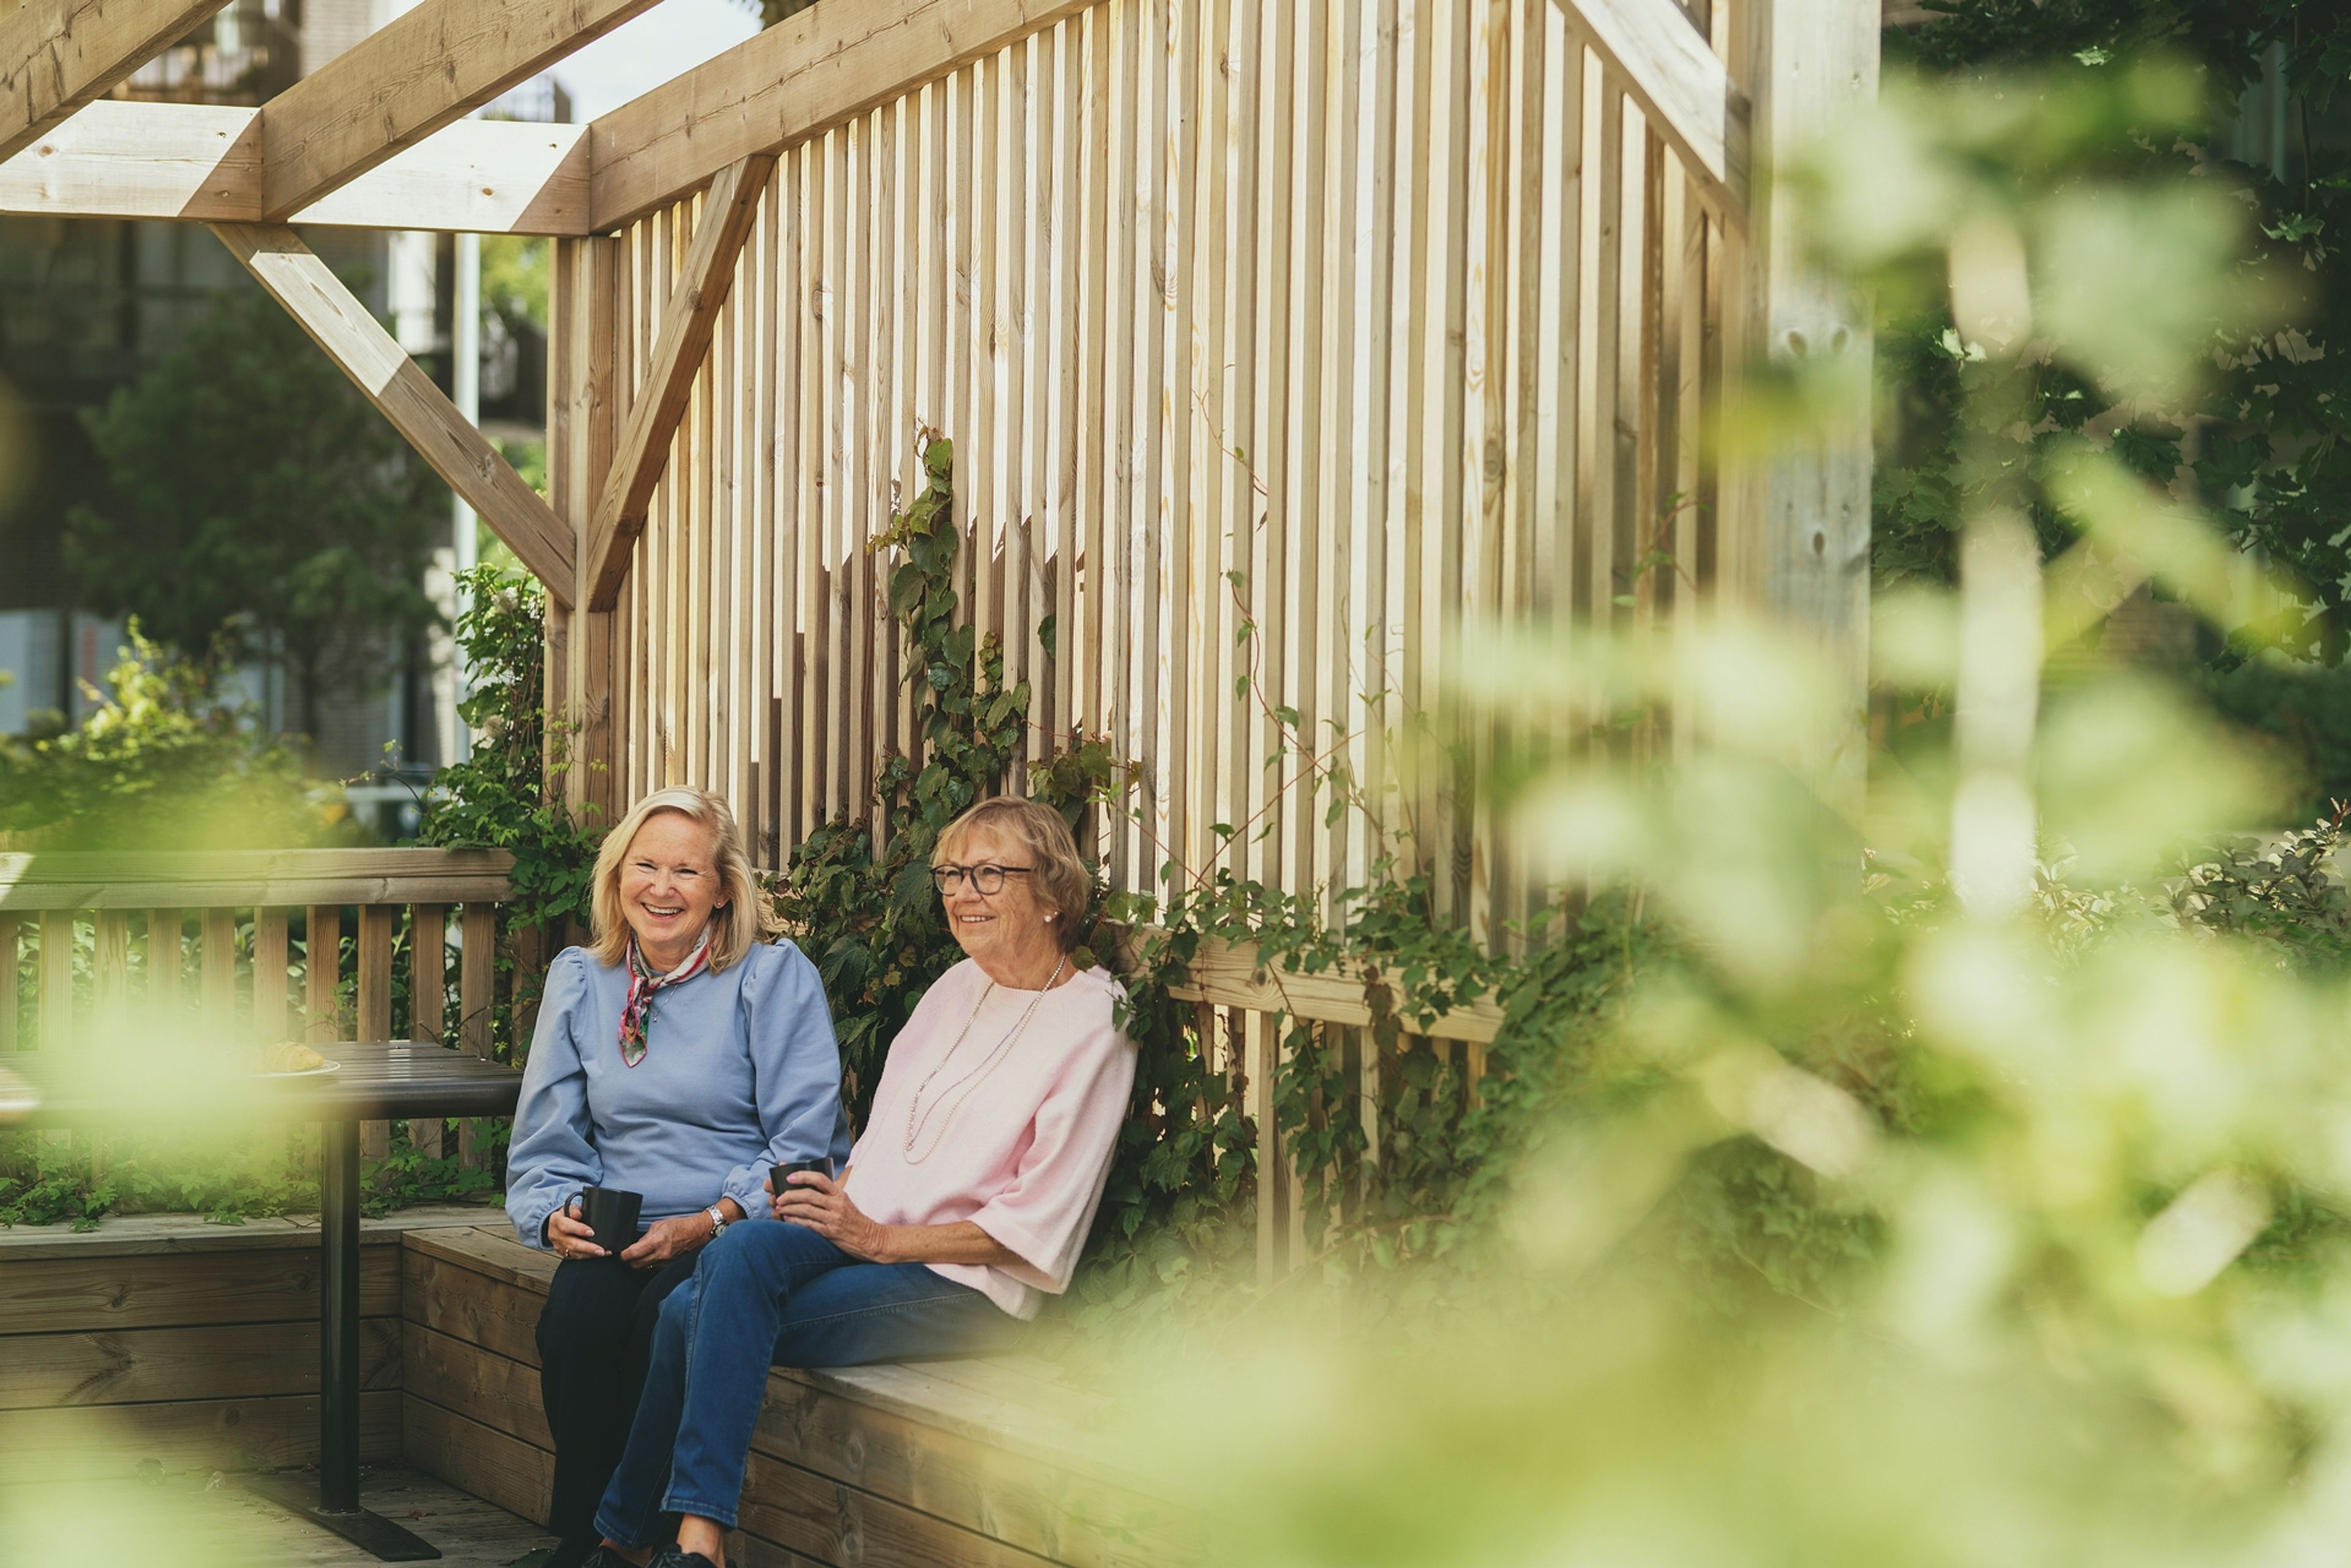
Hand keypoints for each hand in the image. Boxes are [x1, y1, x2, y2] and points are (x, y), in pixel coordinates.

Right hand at [546, 1199, 606, 1260]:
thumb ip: (574, 1210)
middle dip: (587, 1248)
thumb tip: (577, 1214)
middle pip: (571, 1244)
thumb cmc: (565, 1215)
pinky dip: (588, 1256)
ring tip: (602, 1252)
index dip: (579, 1230)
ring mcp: (559, 1246)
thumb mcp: (569, 1207)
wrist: (556, 1225)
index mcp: (556, 1221)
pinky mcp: (564, 1253)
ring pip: (574, 1253)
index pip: (566, 1226)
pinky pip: (576, 1257)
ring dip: (590, 1254)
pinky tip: (597, 1254)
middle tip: (600, 1250)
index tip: (591, 1232)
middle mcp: (556, 1235)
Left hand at [619, 1211, 715, 1269]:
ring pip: (643, 1269)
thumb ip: (646, 1236)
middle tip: (626, 1256)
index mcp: (657, 1241)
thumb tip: (635, 1245)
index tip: (621, 1253)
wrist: (697, 1234)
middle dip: (628, 1262)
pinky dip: (647, 1265)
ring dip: (637, 1264)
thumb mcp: (660, 1225)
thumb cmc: (680, 1227)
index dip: (623, 1255)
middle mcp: (660, 1254)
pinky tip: (648, 1258)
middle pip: (635, 1265)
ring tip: (637, 1256)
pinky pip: (652, 1269)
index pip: (633, 1254)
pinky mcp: (667, 1267)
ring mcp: (664, 1262)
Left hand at [774, 1170, 889, 1259]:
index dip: (803, 1176)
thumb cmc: (854, 1220)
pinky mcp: (830, 1233)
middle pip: (809, 1195)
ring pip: (806, 1210)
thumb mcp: (844, 1202)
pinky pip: (809, 1225)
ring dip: (789, 1208)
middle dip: (790, 1195)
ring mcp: (833, 1219)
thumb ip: (829, 1194)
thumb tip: (808, 1186)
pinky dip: (796, 1222)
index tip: (789, 1177)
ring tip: (779, 1208)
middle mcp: (837, 1204)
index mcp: (839, 1194)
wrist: (869, 1238)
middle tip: (779, 1196)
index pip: (820, 1179)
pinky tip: (787, 1220)